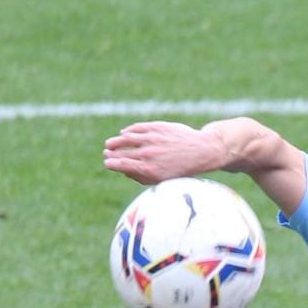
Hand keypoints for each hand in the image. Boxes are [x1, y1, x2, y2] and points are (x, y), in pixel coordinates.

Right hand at [102, 121, 223, 183]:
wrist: (201, 151)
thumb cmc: (182, 169)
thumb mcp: (164, 180)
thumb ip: (143, 177)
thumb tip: (125, 171)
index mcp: (150, 170)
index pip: (123, 165)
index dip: (112, 164)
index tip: (107, 163)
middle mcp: (149, 154)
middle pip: (123, 152)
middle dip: (112, 153)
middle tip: (106, 153)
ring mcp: (152, 139)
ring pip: (127, 138)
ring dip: (116, 141)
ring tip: (110, 143)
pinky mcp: (156, 127)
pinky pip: (137, 128)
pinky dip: (129, 131)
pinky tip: (124, 133)